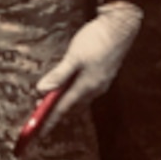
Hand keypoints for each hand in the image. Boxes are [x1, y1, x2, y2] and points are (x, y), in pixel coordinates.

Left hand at [34, 1, 142, 134]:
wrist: (121, 27)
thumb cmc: (97, 40)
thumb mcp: (74, 56)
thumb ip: (59, 74)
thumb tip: (42, 90)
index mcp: (87, 86)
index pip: (63, 108)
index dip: (50, 120)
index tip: (39, 132)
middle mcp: (95, 88)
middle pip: (71, 106)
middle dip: (55, 112)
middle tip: (39, 114)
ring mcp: (100, 83)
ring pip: (79, 99)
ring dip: (64, 102)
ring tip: (50, 101)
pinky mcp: (103, 75)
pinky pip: (85, 91)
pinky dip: (73, 93)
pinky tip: (68, 87)